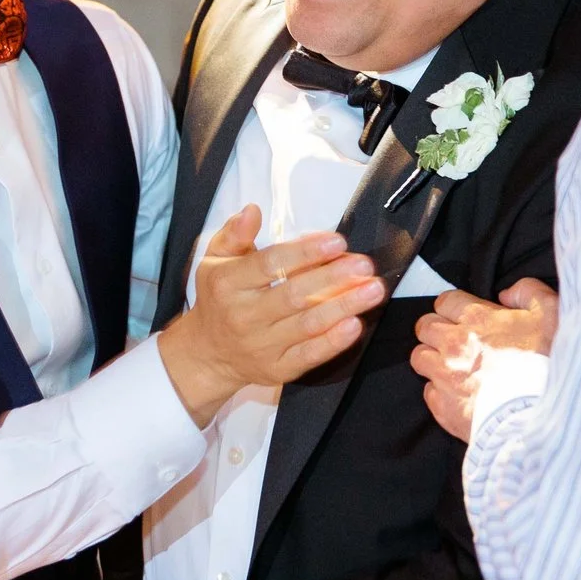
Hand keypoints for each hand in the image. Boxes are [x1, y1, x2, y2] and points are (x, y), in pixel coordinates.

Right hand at [154, 205, 385, 424]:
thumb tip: (252, 211)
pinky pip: (308, 355)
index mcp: (229, 283)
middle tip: (364, 265)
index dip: (305, 253)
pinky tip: (355, 325)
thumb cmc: (220, 299)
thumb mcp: (215, 260)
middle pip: (294, 295)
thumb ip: (235, 234)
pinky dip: (333, 342)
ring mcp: (261, 345)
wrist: (208, 353)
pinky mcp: (277, 368)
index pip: (270, 264)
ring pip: (307, 325)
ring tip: (372, 290)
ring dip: (343, 306)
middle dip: (333, 279)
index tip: (336, 242)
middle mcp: (244, 316)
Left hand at [410, 279, 559, 441]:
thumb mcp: (552, 313)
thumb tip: (507, 293)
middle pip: (425, 327)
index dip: (453, 307)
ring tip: (451, 367)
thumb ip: (528, 292)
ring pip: (420, 357)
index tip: (462, 317)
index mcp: (477, 319)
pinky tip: (459, 395)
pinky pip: (429, 392)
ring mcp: (445, 376)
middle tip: (453, 340)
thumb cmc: (548, 365)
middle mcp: (454, 344)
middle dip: (436, 330)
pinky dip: (440, 392)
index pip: (445, 301)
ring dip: (432, 359)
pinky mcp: (444, 407)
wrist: (540, 415)